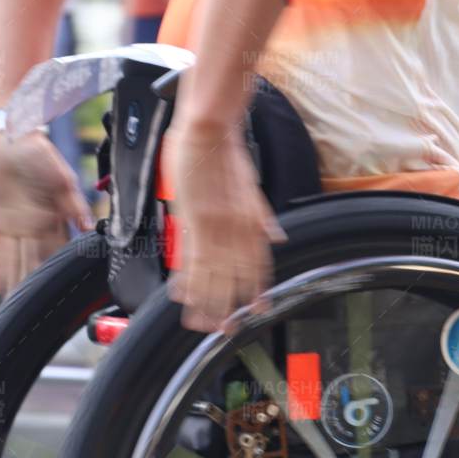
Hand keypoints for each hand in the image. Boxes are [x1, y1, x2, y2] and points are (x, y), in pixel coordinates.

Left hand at [0, 128, 93, 295]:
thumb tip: (87, 223)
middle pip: (33, 260)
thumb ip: (73, 200)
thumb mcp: (60, 174)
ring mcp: (12, 225)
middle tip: (34, 309)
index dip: (55, 269)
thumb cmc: (39, 151)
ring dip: (13, 280)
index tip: (58, 292)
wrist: (9, 135)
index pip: (56, 250)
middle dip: (32, 282)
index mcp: (53, 217)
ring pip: (13, 259)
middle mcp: (34, 225)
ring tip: (13, 302)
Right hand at [163, 118, 286, 333]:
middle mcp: (237, 227)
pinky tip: (181, 295)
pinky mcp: (194, 221)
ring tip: (201, 323)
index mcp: (251, 220)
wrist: (210, 129)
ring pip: (213, 274)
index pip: (258, 263)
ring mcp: (216, 226)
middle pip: (235, 276)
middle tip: (226, 329)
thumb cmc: (227, 153)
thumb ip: (262, 216)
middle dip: (231, 305)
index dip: (257, 289)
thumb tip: (277, 236)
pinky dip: (187, 279)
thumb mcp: (252, 187)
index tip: (257, 310)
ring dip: (207, 301)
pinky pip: (192, 258)